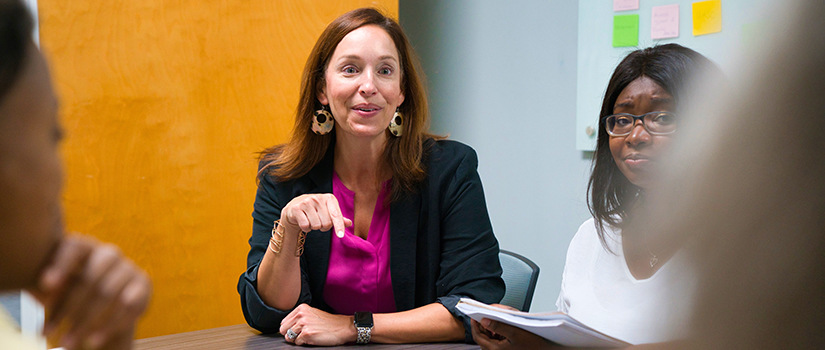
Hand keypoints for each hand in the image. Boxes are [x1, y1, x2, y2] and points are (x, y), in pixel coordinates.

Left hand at [28, 235, 151, 349]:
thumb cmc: (68, 295)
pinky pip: (130, 305)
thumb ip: (48, 284)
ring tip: (68, 343)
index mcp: (85, 248)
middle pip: (91, 277)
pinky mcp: (144, 284)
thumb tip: (44, 287)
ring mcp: (129, 268)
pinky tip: (93, 341)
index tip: (45, 285)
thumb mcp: (54, 289)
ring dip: (86, 322)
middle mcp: (109, 254)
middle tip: (47, 333)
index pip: (75, 248)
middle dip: (69, 308)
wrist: (101, 311)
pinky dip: (110, 326)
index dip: (61, 264)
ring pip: (109, 294)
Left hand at [279, 304, 355, 345]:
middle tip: (302, 334)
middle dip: (290, 335)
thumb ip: (298, 318)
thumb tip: (285, 328)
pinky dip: (304, 343)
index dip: (289, 329)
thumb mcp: (312, 314)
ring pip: (289, 337)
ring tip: (309, 336)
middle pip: (283, 330)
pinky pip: (297, 343)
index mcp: (301, 308)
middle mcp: (300, 315)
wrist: (342, 327)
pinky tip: (313, 338)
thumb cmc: (328, 323)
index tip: (297, 330)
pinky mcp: (306, 334)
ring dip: (297, 339)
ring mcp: (303, 324)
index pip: (283, 322)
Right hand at [280, 194, 351, 237]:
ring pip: (316, 226)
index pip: (336, 215)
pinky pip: (305, 226)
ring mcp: (306, 202)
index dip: (339, 226)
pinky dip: (306, 228)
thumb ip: (339, 218)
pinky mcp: (297, 208)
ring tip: (311, 220)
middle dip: (324, 227)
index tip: (341, 236)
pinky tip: (304, 222)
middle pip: (326, 223)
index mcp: (329, 198)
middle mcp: (318, 198)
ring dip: (315, 227)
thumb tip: (349, 223)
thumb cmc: (316, 210)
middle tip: (319, 221)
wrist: (296, 206)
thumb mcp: (329, 211)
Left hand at [472, 318, 555, 349]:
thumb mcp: (515, 332)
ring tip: (496, 321)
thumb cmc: (534, 344)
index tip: (474, 316)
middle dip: (483, 326)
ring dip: (490, 330)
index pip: (478, 337)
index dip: (474, 325)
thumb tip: (484, 321)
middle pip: (482, 338)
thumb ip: (498, 325)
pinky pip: (496, 342)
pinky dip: (496, 334)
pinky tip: (503, 328)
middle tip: (485, 315)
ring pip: (489, 340)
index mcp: (496, 349)